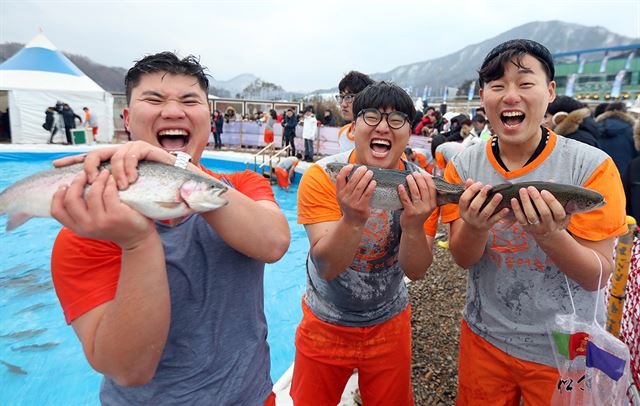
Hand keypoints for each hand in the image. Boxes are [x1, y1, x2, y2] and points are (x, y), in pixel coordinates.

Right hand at [50, 169, 155, 249]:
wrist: (137, 239)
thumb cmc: (114, 226)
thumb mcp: (93, 223)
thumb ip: (81, 212)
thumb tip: (66, 188)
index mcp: (78, 228)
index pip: (57, 211)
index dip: (57, 196)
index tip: (65, 185)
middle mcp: (87, 226)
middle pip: (71, 200)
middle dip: (76, 183)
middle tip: (84, 174)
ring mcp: (102, 221)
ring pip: (92, 193)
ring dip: (97, 179)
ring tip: (104, 173)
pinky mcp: (117, 215)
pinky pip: (109, 192)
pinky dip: (110, 182)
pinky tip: (113, 179)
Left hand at [53, 141, 175, 188]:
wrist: (176, 188)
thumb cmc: (151, 194)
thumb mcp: (124, 196)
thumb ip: (107, 194)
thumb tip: (85, 202)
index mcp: (112, 163)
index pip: (88, 158)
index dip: (72, 160)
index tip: (56, 165)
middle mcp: (119, 153)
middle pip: (96, 153)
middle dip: (90, 166)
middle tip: (91, 181)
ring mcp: (132, 149)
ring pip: (114, 156)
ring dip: (116, 173)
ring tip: (122, 187)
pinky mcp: (145, 148)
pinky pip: (131, 155)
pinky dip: (129, 168)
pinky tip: (132, 180)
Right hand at [335, 164, 374, 226]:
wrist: (352, 222)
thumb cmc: (350, 205)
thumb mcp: (344, 197)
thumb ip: (346, 186)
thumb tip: (355, 171)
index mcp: (339, 193)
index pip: (340, 178)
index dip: (345, 170)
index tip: (351, 165)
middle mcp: (344, 197)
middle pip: (352, 181)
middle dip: (359, 172)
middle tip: (365, 168)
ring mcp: (352, 203)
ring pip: (360, 186)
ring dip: (366, 178)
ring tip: (370, 173)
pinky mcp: (361, 207)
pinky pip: (367, 194)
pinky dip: (371, 187)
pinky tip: (374, 182)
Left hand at [398, 172, 436, 230]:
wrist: (413, 229)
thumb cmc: (418, 215)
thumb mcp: (426, 207)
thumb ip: (426, 196)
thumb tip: (423, 180)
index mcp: (433, 204)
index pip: (432, 188)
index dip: (427, 179)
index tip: (423, 173)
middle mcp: (427, 207)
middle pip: (424, 189)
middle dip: (419, 179)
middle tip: (414, 173)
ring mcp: (419, 210)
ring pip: (415, 193)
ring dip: (411, 182)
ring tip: (408, 177)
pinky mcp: (410, 212)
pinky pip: (406, 200)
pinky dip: (403, 192)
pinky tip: (400, 186)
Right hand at [459, 179, 509, 231]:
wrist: (474, 229)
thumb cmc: (471, 211)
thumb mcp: (467, 204)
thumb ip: (468, 191)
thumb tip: (470, 180)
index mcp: (463, 209)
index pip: (464, 199)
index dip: (471, 190)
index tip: (479, 183)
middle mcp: (470, 216)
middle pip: (475, 206)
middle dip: (482, 196)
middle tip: (489, 186)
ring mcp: (479, 221)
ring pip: (486, 212)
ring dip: (493, 204)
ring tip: (499, 195)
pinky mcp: (488, 225)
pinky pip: (495, 219)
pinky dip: (501, 214)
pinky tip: (506, 208)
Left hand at [511, 187, 569, 236]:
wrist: (546, 233)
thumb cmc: (553, 215)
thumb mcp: (558, 208)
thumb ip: (556, 195)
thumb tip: (551, 181)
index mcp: (560, 220)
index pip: (558, 211)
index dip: (551, 201)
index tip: (544, 191)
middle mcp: (550, 225)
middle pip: (544, 212)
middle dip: (537, 199)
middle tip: (531, 188)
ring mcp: (538, 228)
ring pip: (531, 215)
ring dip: (526, 202)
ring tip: (522, 190)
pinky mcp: (527, 228)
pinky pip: (521, 219)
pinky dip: (517, 209)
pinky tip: (513, 199)